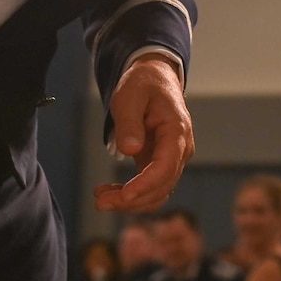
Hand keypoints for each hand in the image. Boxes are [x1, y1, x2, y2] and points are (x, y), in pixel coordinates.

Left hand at [95, 54, 194, 212]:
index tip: (124, 196)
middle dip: (132, 199)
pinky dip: (132, 195)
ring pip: (157, 193)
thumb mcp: (130, 96)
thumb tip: (130, 150)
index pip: (165, 167)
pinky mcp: (160, 163)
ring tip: (101, 198)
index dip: (146, 185)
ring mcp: (172, 159)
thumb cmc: (143, 84)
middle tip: (100, 201)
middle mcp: (180, 150)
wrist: (155, 78)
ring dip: (131, 202)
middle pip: (161, 186)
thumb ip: (130, 122)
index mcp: (176, 131)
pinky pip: (150, 187)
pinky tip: (110, 192)